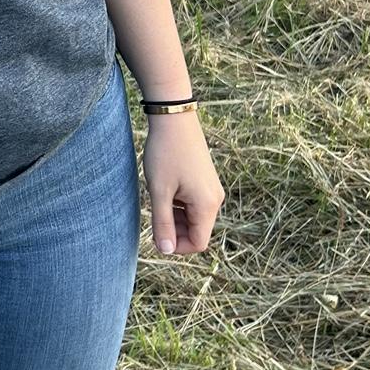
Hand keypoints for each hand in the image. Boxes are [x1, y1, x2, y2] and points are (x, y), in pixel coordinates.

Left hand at [142, 110, 224, 255]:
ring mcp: (212, 189)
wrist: (174, 119)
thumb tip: (165, 250)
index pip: (198, 243)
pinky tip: (165, 187)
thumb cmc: (165, 153)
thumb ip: (162, 223)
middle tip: (153, 213)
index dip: (177, 246)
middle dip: (175, 230)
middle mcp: (215, 199)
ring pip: (194, 217)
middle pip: (197, 231)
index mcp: (207, 205)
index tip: (156, 234)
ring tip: (158, 196)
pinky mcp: (206, 180)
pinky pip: (194, 203)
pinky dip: (179, 204)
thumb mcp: (159, 191)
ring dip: (175, 216)